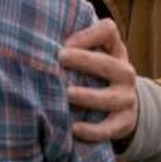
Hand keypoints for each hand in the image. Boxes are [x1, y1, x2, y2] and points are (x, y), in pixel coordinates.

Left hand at [58, 18, 137, 144]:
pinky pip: (109, 128)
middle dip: (84, 60)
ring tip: (67, 94)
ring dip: (87, 96)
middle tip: (60, 58)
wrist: (125, 106)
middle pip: (108, 63)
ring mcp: (126, 98)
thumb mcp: (94, 57)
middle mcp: (124, 73)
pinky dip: (92, 130)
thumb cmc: (97, 76)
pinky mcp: (124, 122)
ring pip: (109, 98)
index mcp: (115, 51)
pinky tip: (74, 128)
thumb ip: (73, 48)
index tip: (65, 42)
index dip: (87, 34)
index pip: (108, 31)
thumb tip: (34, 41)